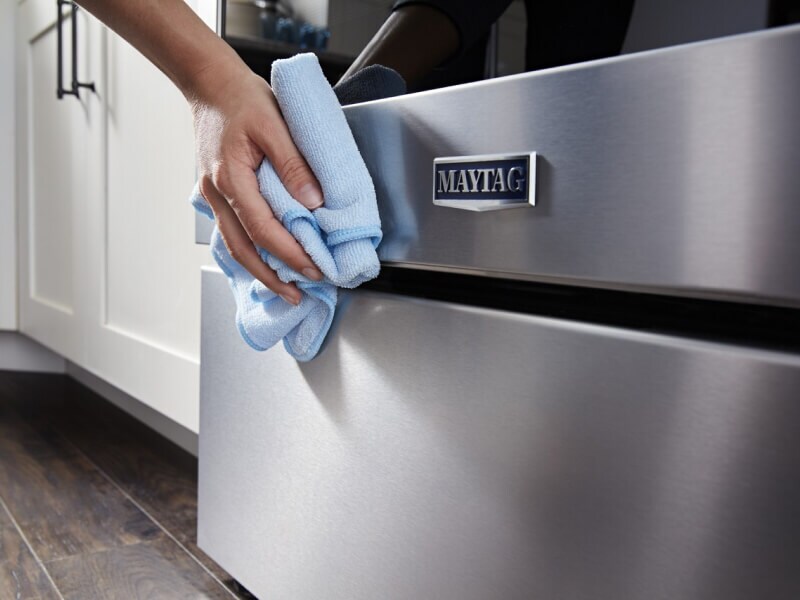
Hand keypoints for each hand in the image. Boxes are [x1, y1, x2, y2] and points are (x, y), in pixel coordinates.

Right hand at [191, 62, 323, 304]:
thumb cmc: (241, 98)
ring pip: (234, 244)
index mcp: (232, 178)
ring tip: (283, 288)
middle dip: (272, 277)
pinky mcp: (219, 192)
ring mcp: (214, 194)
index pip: (263, 229)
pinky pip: (233, 230)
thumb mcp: (275, 124)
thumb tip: (314, 202)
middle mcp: (218, 192)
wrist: (210, 83)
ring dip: (259, 270)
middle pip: (243, 249)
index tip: (313, 269)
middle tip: (297, 295)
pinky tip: (266, 260)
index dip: (289, 254)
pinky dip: (251, 251)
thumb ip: (294, 164)